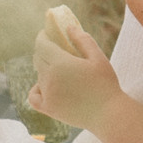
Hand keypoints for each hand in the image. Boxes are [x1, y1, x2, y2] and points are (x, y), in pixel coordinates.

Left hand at [27, 4, 120, 129]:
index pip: (41, 44)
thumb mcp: (98, 57)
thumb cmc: (106, 84)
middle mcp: (49, 78)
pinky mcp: (49, 109)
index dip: (42, 37)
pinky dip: (36, 89)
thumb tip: (69, 28)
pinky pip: (33, 96)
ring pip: (39, 76)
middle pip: (38, 58)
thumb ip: (83, 40)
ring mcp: (47, 94)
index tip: (47, 33)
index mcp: (60, 63)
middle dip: (44, 51)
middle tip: (55, 50)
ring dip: (46, 69)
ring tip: (61, 71)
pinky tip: (46, 87)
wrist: (108, 114)